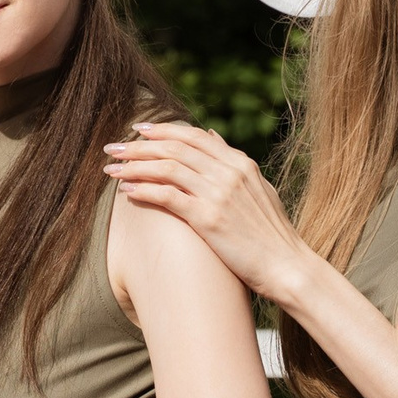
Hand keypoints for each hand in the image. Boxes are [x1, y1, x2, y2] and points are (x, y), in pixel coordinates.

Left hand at [103, 121, 315, 301]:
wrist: (287, 266)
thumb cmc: (271, 234)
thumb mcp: (258, 188)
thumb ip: (233, 161)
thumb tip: (212, 134)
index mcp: (240, 163)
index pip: (193, 136)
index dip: (162, 130)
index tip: (138, 130)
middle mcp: (228, 172)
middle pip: (174, 148)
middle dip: (139, 146)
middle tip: (113, 147)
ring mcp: (219, 194)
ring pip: (166, 168)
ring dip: (134, 166)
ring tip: (111, 169)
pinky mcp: (208, 218)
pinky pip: (168, 196)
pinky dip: (143, 189)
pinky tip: (126, 191)